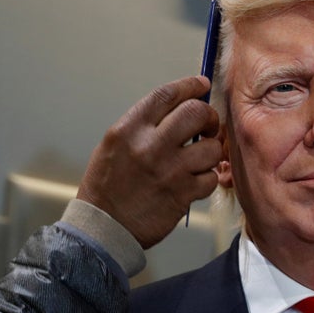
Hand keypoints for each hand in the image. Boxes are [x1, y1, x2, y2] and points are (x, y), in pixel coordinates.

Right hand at [77, 76, 220, 248]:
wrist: (103, 227)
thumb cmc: (107, 186)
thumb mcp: (115, 145)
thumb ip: (143, 125)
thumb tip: (178, 107)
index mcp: (129, 129)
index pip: (167, 95)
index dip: (189, 85)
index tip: (201, 84)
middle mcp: (149, 146)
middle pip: (196, 112)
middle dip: (208, 117)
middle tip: (207, 126)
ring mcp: (169, 170)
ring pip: (211, 147)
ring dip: (210, 152)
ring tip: (199, 160)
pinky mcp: (182, 195)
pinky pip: (210, 178)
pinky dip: (206, 179)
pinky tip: (193, 182)